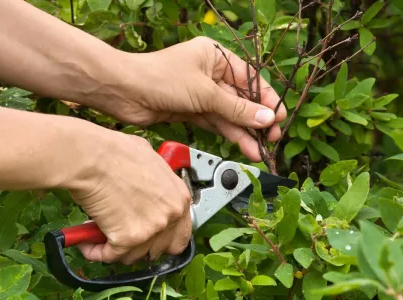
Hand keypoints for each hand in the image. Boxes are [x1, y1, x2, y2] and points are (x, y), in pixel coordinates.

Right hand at [66, 124, 191, 263]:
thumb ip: (157, 181)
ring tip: (101, 234)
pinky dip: (96, 252)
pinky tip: (87, 241)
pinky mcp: (129, 239)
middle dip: (140, 245)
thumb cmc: (115, 153)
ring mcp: (152, 229)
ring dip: (117, 248)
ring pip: (134, 255)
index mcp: (179, 197)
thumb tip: (150, 187)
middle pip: (159, 248)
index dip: (162, 237)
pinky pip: (110, 256)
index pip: (181, 234)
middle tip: (123, 235)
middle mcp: (171, 215)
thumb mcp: (150, 160)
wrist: (92, 157)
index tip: (147, 236)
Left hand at [109, 37, 286, 161]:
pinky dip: (228, 134)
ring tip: (260, 149)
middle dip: (256, 119)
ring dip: (244, 131)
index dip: (265, 99)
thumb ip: (236, 109)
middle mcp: (210, 73)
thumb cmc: (160, 79)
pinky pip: (215, 122)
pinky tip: (243, 145)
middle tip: (272, 137)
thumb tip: (267, 118)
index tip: (279, 116)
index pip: (249, 79)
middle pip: (240, 99)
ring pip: (229, 114)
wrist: (123, 92)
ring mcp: (200, 93)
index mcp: (215, 57)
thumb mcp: (205, 93)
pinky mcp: (191, 110)